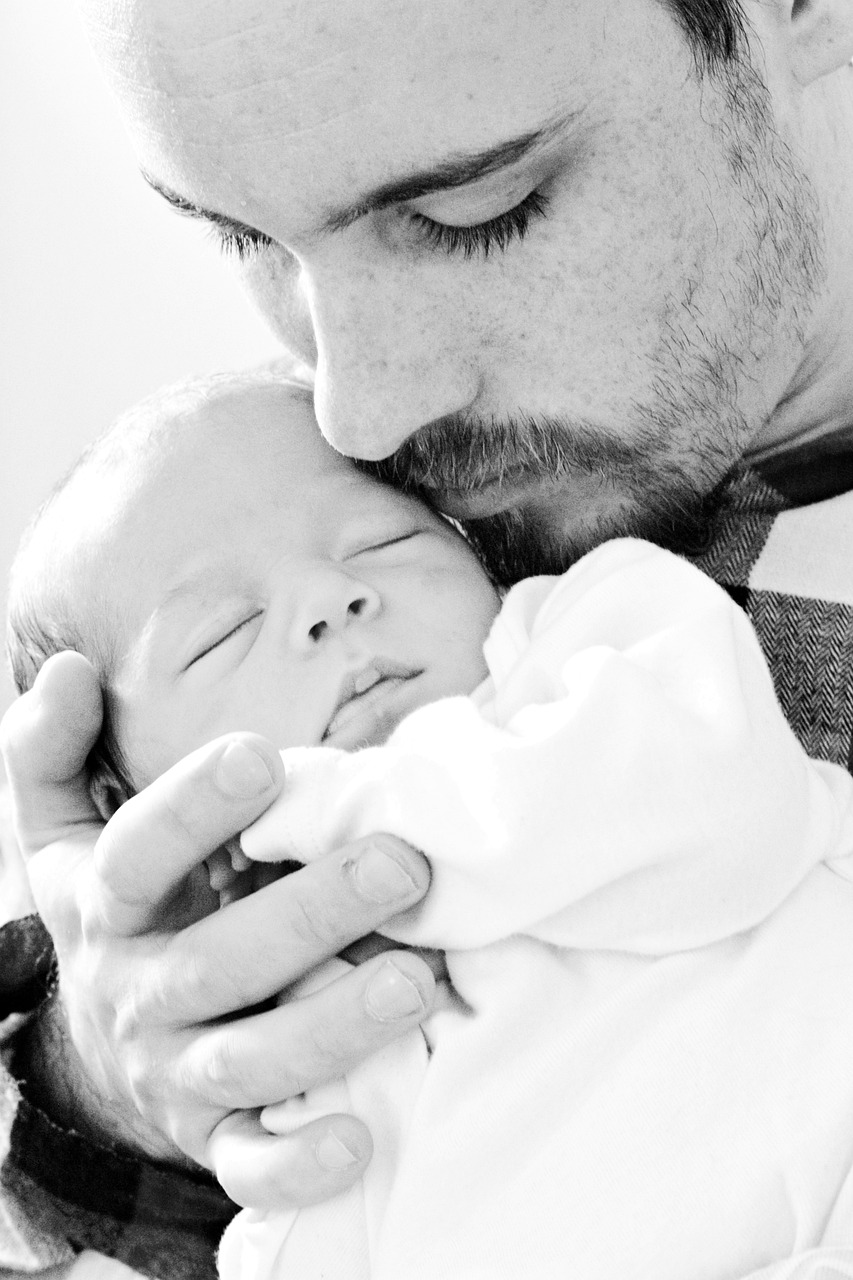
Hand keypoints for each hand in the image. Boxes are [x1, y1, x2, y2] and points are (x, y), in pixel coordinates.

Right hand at [1, 650, 434, 1207]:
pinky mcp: (209, 1139)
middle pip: (217, 962)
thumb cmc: (114, 913)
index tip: (264, 757)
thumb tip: (71, 670)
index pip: (139, 853)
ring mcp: (174, 1072)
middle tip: (404, 864)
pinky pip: (247, 1163)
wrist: (97, 1050)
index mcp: (108, 907)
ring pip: (245, 1061)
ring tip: (416, 982)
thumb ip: (52, 751)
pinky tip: (357, 1137)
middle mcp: (140, 992)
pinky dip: (296, 1163)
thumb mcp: (62, 833)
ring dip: (329, 1027)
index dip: (194, 807)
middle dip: (310, 916)